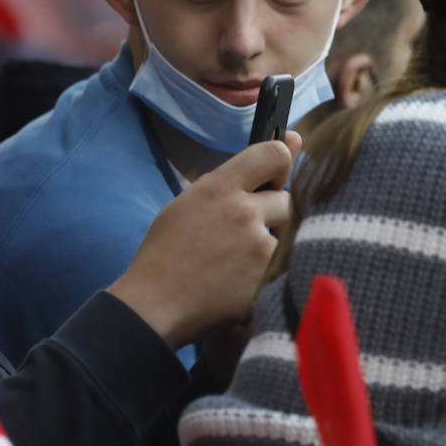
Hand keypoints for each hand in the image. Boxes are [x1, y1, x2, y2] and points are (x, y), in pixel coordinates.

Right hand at [107, 131, 299, 348]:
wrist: (155, 305)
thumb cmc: (168, 252)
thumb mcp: (190, 202)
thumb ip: (236, 175)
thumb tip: (290, 141)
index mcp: (219, 188)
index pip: (274, 154)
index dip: (280, 163)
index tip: (275, 177)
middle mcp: (243, 212)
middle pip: (287, 198)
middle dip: (273, 213)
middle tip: (245, 234)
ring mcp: (258, 247)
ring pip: (290, 232)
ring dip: (275, 242)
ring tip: (242, 259)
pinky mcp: (268, 278)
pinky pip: (287, 263)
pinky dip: (272, 269)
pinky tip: (245, 279)